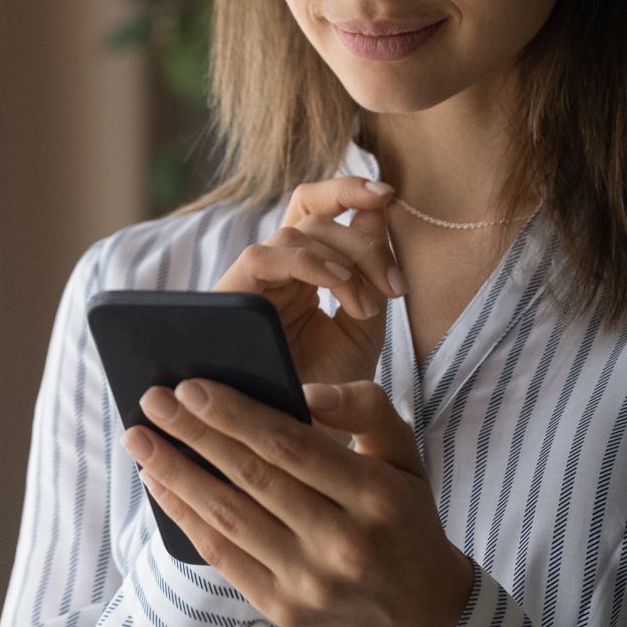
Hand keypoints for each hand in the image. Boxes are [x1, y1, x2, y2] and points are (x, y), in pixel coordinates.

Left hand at [123, 376, 474, 626]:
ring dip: (175, 473)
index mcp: (375, 495)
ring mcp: (308, 580)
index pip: (292, 445)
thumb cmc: (404, 518)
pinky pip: (221, 555)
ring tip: (140, 440)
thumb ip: (365, 410)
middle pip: (252, 477)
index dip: (236, 415)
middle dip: (193, 434)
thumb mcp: (406, 454)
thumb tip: (304, 391)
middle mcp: (341, 541)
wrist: (417, 612)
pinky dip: (184, 516)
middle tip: (152, 400)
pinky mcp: (281, 608)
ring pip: (227, 516)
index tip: (192, 387)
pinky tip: (159, 485)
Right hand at [210, 176, 403, 386]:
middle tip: (395, 286)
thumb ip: (372, 271)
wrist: (301, 436)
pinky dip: (308, 262)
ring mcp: (253, 282)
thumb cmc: (329, 387)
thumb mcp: (363, 324)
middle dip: (364, 243)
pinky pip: (264, 256)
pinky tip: (340, 285)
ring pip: (295, 231)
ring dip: (343, 260)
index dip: (348, 190)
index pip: (317, 209)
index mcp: (304, 271)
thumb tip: (378, 208)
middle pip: (314, 217)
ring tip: (369, 306)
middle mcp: (276, 269)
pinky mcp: (231, 298)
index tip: (388, 195)